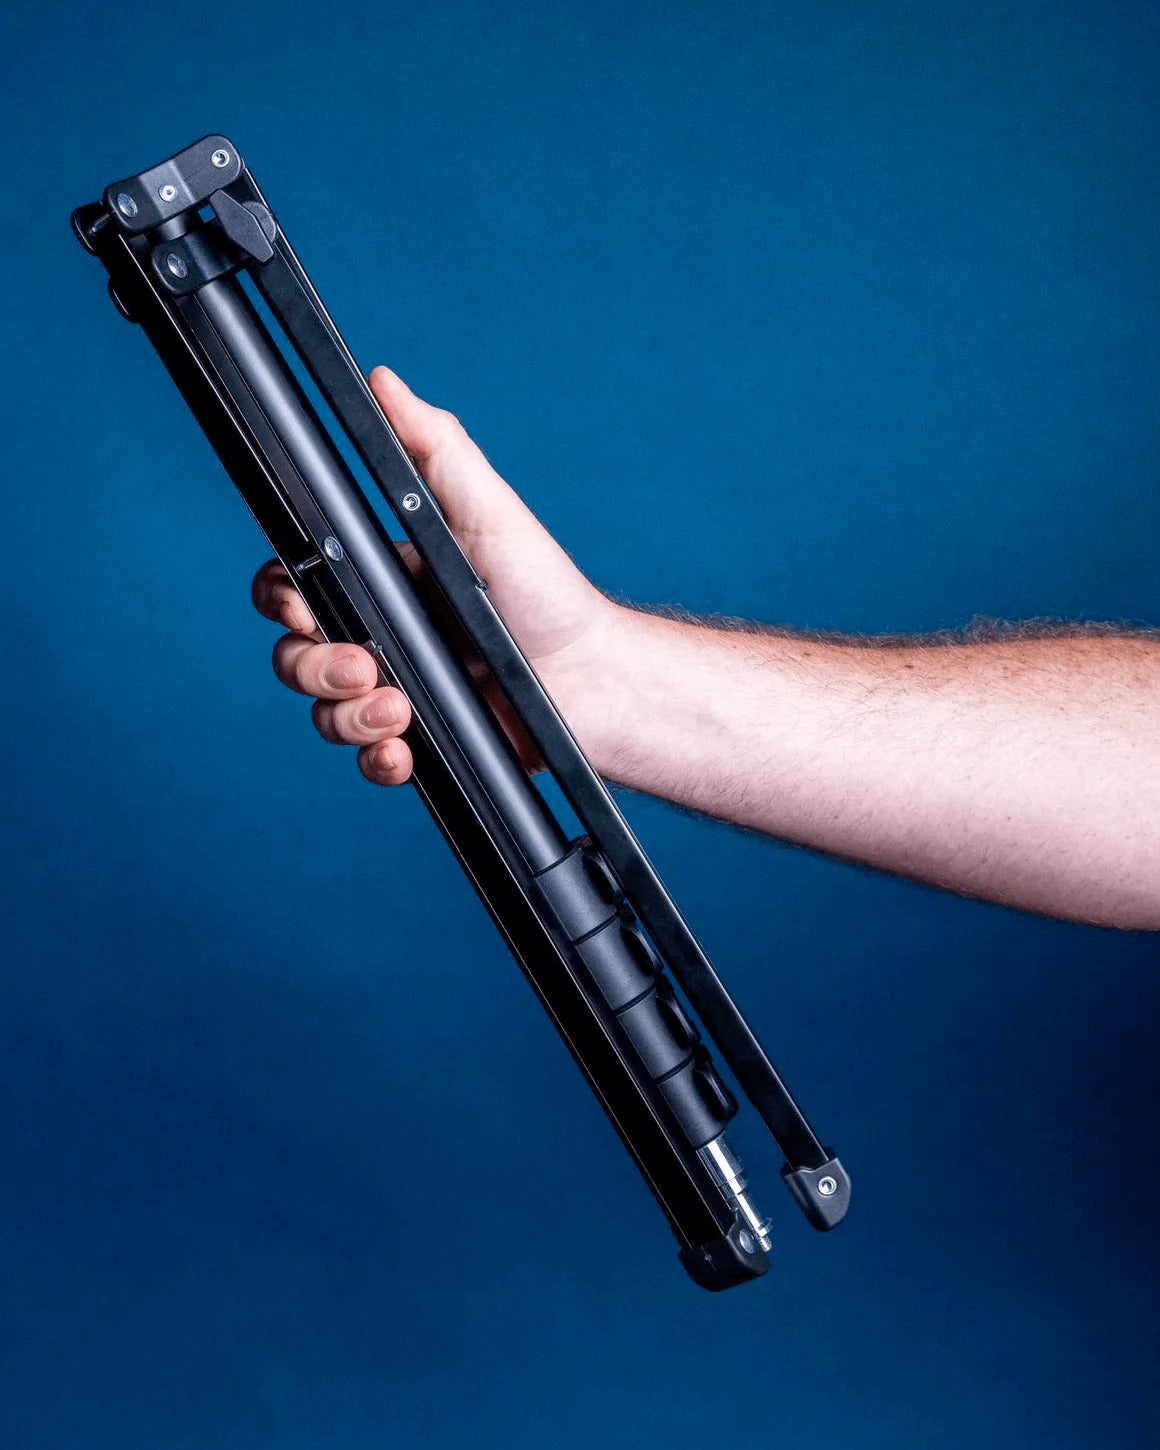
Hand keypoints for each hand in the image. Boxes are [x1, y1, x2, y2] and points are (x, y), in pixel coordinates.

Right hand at [251, 367, 619, 784]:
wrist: (596, 680)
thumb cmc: (547, 593)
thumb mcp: (490, 510)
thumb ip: (435, 448)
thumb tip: (384, 382)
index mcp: (384, 578)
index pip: (298, 582)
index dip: (282, 597)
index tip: (298, 606)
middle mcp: (383, 633)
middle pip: (296, 653)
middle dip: (314, 664)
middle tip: (366, 665)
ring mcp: (398, 688)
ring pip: (324, 709)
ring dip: (346, 713)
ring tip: (399, 710)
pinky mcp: (420, 739)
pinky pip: (367, 756)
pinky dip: (375, 756)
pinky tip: (402, 747)